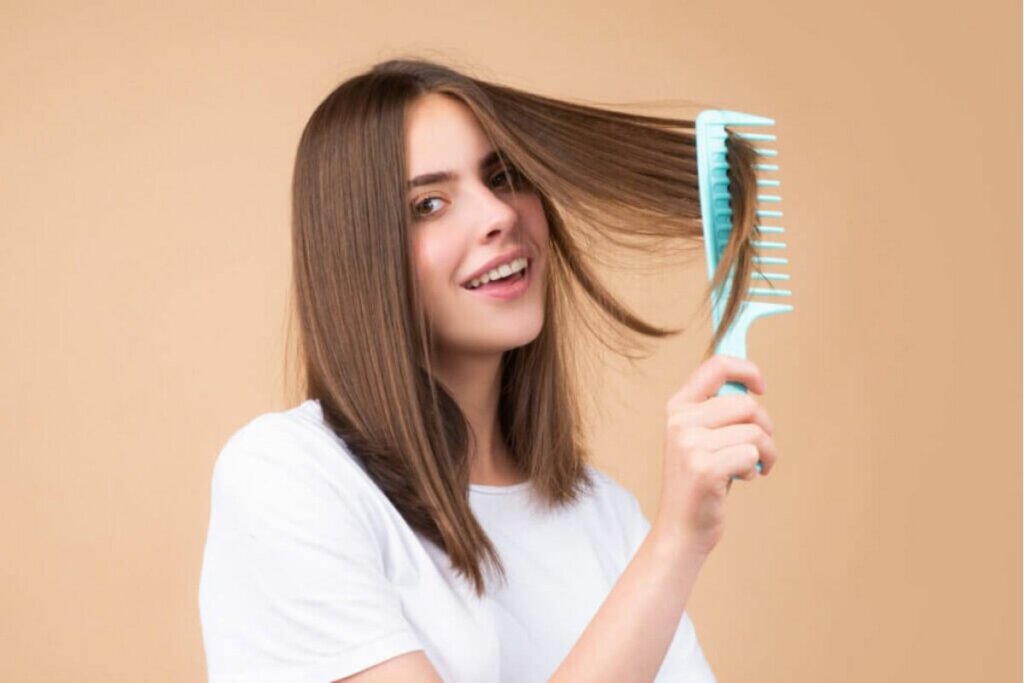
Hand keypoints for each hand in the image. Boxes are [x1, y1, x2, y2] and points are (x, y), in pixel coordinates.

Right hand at [652, 354, 778, 556]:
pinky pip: (752, 455)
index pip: (716, 367)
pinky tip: (743, 479)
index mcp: (678, 407)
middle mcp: (680, 421)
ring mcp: (689, 444)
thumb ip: (718, 411)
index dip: (747, 369)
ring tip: (753, 467)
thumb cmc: (700, 481)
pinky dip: (756, 468)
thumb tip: (751, 386)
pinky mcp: (704, 468)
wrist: (681, 528)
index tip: (762, 386)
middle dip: (765, 427)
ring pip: (755, 431)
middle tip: (758, 448)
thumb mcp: (700, 438)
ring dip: (766, 453)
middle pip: (747, 404)